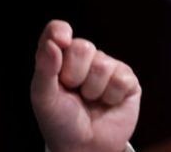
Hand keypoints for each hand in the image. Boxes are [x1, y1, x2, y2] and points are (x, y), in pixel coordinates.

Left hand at [30, 20, 140, 151]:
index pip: (57, 30)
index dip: (60, 31)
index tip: (61, 40)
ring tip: (89, 100)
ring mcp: (106, 67)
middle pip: (82, 46)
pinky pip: (122, 78)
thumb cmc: (59, 120)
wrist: (83, 147)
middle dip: (74, 74)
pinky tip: (107, 103)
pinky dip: (111, 96)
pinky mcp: (127, 81)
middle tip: (72, 90)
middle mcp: (81, 58)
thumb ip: (45, 68)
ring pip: (102, 64)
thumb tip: (52, 43)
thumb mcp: (43, 97)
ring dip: (92, 89)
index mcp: (57, 57)